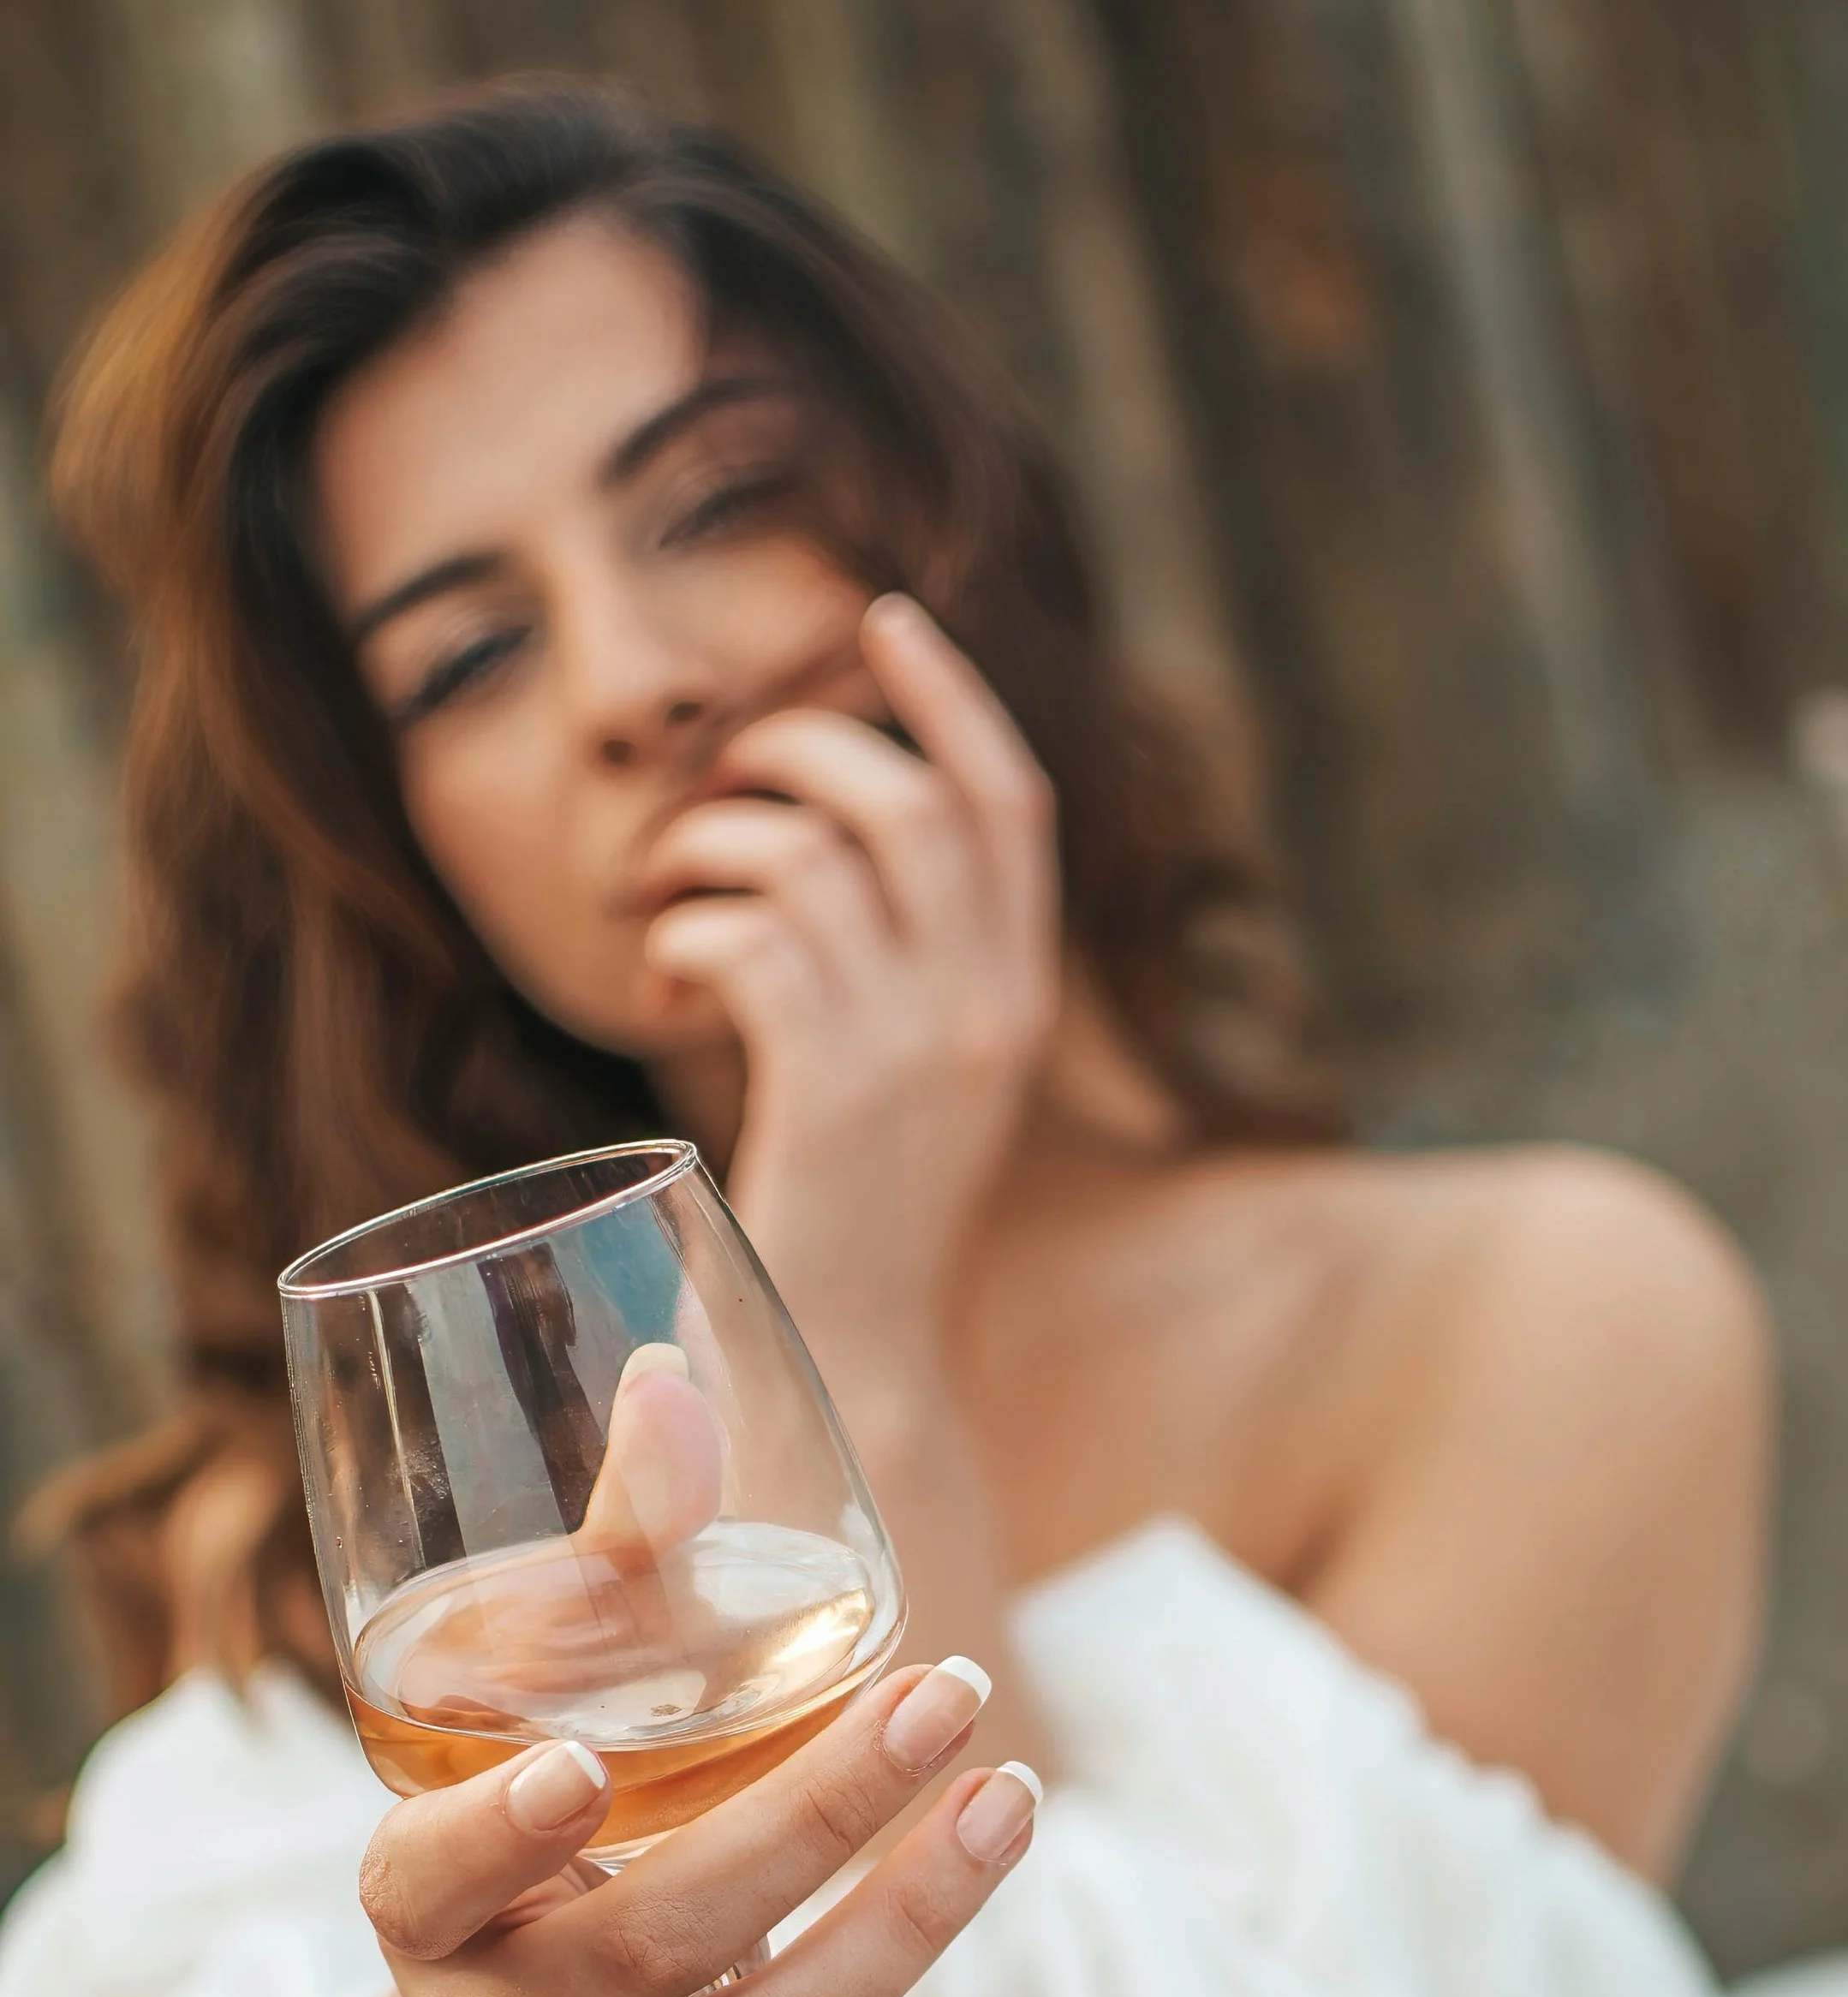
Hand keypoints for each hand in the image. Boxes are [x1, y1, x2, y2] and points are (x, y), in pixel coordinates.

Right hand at [230, 1655, 1048, 1996]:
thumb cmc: (522, 1885)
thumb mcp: (518, 1745)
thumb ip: (606, 1574)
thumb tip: (676, 1385)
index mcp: (426, 1915)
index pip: (428, 1882)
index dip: (496, 1834)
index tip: (580, 1765)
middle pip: (655, 1942)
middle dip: (812, 1818)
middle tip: (943, 1699)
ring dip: (899, 1937)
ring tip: (1009, 1808)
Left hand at [639, 596, 1059, 1336]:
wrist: (856, 1359)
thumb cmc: (857, 1216)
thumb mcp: (915, 1077)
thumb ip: (899, 966)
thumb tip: (811, 838)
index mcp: (1018, 998)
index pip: (1010, 802)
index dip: (949, 694)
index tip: (880, 618)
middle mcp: (985, 1010)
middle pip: (907, 797)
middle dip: (794, 750)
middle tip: (719, 781)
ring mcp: (914, 1051)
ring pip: (809, 854)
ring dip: (708, 848)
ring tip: (665, 899)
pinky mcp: (831, 1091)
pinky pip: (751, 936)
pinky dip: (687, 932)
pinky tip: (663, 979)